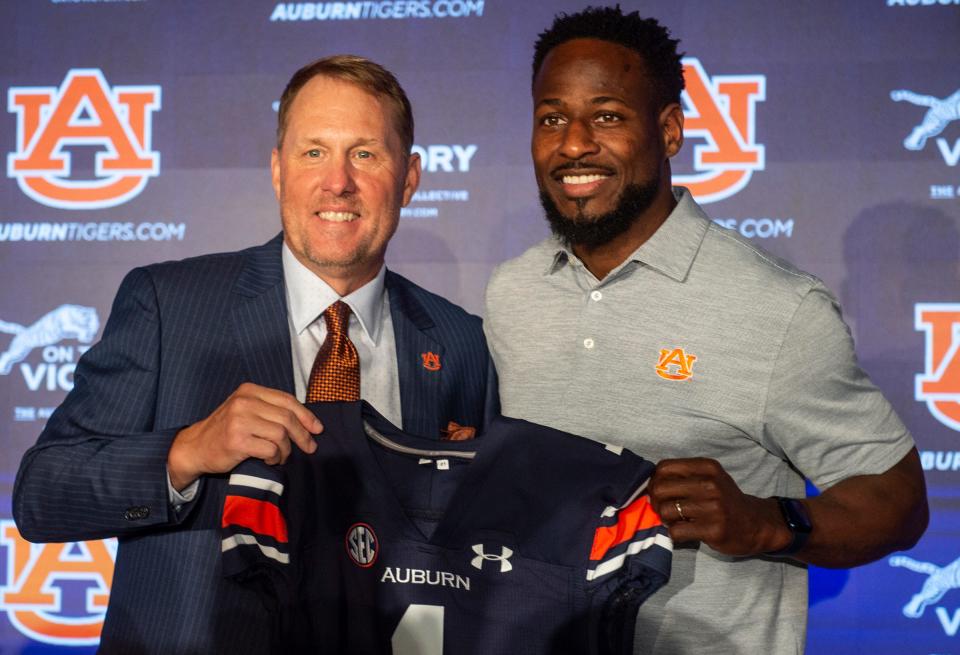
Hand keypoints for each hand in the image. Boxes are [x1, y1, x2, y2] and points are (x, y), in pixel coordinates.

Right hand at [167, 383, 321, 489]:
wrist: (195, 447)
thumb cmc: (226, 430)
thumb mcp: (246, 410)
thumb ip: (270, 410)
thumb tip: (308, 422)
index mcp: (249, 390)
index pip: (287, 400)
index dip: (306, 415)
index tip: (317, 429)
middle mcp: (244, 401)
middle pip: (287, 418)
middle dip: (303, 435)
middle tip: (309, 448)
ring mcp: (239, 420)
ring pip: (281, 434)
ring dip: (286, 450)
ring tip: (281, 456)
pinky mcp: (237, 440)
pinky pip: (270, 449)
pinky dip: (275, 457)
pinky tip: (270, 460)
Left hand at [648, 458, 788, 556]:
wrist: (756, 523)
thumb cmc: (725, 500)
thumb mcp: (710, 478)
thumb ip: (684, 476)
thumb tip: (649, 485)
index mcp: (706, 467)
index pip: (663, 467)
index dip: (654, 481)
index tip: (660, 493)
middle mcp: (710, 484)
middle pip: (660, 489)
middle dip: (656, 502)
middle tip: (664, 510)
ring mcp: (713, 507)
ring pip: (666, 511)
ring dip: (666, 519)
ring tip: (676, 521)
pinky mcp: (714, 529)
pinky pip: (677, 531)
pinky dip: (675, 534)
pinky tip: (685, 532)